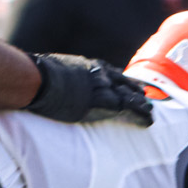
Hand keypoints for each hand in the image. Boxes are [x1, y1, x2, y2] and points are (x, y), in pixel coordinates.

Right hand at [28, 55, 153, 126]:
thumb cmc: (37, 76)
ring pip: (130, 95)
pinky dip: (140, 115)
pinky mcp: (104, 103)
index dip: (121, 80)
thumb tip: (46, 78)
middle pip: (124, 82)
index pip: (111, 72)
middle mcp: (101, 74)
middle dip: (135, 90)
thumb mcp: (52, 70)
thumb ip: (59, 75)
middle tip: (145, 96)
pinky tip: (148, 121)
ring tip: (150, 111)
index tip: (128, 84)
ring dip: (142, 104)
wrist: (38, 80)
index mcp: (88, 66)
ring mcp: (104, 88)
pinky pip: (129, 109)